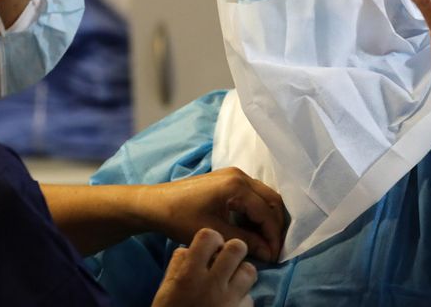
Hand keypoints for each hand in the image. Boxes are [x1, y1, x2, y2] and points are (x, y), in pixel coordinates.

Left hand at [141, 167, 285, 262]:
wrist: (155, 204)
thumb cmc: (180, 217)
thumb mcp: (215, 233)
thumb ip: (245, 241)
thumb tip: (269, 252)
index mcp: (236, 186)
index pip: (266, 212)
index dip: (273, 236)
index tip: (274, 256)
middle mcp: (239, 175)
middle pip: (271, 200)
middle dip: (275, 225)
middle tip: (274, 248)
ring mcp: (234, 174)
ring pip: (264, 196)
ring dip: (267, 218)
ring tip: (265, 241)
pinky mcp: (228, 178)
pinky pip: (253, 194)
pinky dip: (257, 211)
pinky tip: (252, 228)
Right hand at [152, 229, 255, 306]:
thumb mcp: (164, 292)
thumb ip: (177, 268)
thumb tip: (188, 249)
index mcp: (190, 275)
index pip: (208, 236)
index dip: (211, 238)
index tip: (209, 247)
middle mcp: (213, 284)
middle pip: (237, 247)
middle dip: (233, 250)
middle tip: (226, 261)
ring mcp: (230, 301)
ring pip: (250, 271)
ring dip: (242, 274)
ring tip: (231, 283)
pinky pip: (250, 299)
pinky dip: (242, 301)